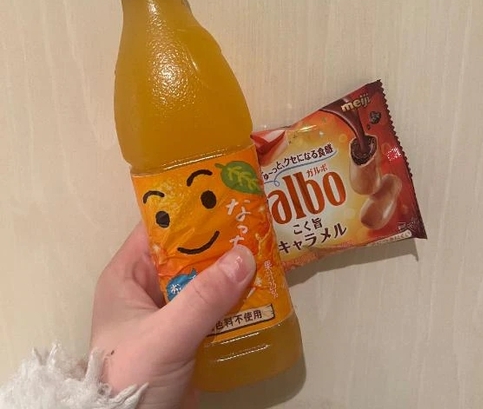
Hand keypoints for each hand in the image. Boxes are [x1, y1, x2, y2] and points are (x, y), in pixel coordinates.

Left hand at [90, 223, 255, 408]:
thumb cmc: (133, 375)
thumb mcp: (166, 334)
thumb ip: (203, 297)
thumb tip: (247, 255)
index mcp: (128, 275)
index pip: (158, 228)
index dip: (189, 211)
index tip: (225, 198)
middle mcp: (147, 286)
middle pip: (187, 252)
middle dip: (219, 241)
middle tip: (254, 224)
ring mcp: (168, 310)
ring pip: (203, 278)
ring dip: (230, 270)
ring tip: (264, 251)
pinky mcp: (187, 332)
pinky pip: (212, 304)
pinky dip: (233, 297)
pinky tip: (260, 287)